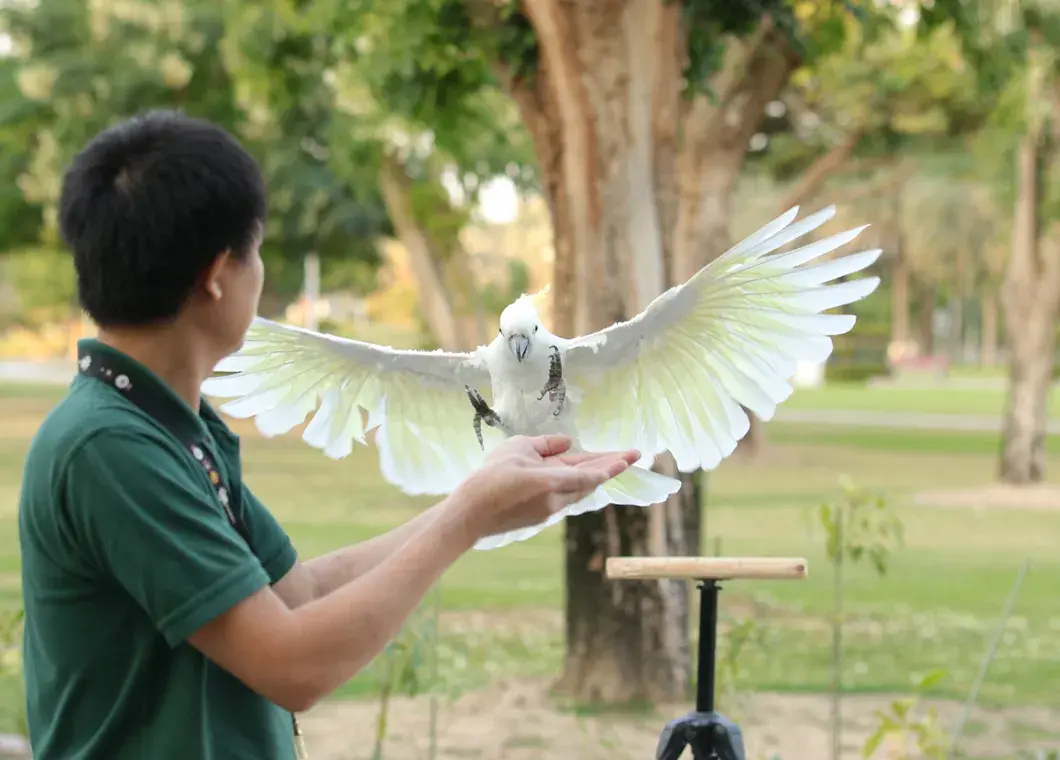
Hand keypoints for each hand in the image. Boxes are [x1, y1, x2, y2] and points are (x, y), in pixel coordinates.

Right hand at [452, 435, 639, 540]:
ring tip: (610, 462)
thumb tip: (568, 443)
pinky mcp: (540, 516)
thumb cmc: (491, 477)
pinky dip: (574, 484)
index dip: (611, 464)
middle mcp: (556, 498)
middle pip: (589, 481)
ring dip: (592, 476)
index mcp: (552, 480)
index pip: (590, 471)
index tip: (631, 457)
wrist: (470, 514)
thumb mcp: (517, 448)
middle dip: (610, 467)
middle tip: (632, 455)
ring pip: (577, 490)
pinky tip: (577, 476)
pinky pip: (564, 497)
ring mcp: (549, 511)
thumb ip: (546, 444)